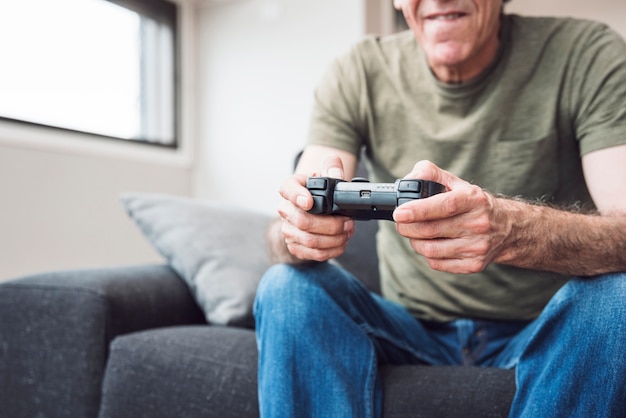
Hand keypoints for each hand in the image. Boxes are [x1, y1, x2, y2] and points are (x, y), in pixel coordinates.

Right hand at [276, 154, 354, 261]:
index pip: (287, 189)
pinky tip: (342, 243)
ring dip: (335, 239)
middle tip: (348, 222)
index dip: (297, 196)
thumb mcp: (324, 178)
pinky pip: (314, 254)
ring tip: (348, 232)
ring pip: (310, 241)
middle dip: (331, 225)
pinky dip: (332, 250)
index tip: (309, 202)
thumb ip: (331, 168)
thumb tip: (333, 163)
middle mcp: (286, 210)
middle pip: (303, 222)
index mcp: (291, 188)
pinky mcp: (295, 247)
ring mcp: (288, 230)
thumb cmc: (317, 194)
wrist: (309, 213)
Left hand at [393, 160, 509, 273]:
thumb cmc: (474, 203)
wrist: (508, 228)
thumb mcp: (456, 183)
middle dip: (407, 227)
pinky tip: (431, 244)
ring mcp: (477, 247)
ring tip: (415, 233)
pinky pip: (437, 263)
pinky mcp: (474, 264)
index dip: (419, 210)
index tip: (399, 213)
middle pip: (431, 230)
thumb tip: (408, 181)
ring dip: (414, 241)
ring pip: (431, 250)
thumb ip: (429, 174)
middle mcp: (478, 224)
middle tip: (401, 222)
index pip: (445, 205)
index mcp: (474, 200)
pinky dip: (427, 254)